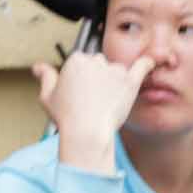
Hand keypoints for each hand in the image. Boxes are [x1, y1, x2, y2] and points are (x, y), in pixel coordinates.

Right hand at [32, 51, 155, 170]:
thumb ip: (45, 77)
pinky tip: (152, 62)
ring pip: (116, 70)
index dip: (80, 79)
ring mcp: (114, 70)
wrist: (87, 133)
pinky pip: (142, 66)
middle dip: (97, 78)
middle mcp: (95, 60)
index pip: (81, 62)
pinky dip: (148, 63)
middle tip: (93, 99)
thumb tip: (39, 67)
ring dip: (114, 81)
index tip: (80, 93)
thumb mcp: (47, 96)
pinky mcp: (130, 81)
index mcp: (75, 60)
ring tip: (107, 102)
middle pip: (98, 64)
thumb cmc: (67, 117)